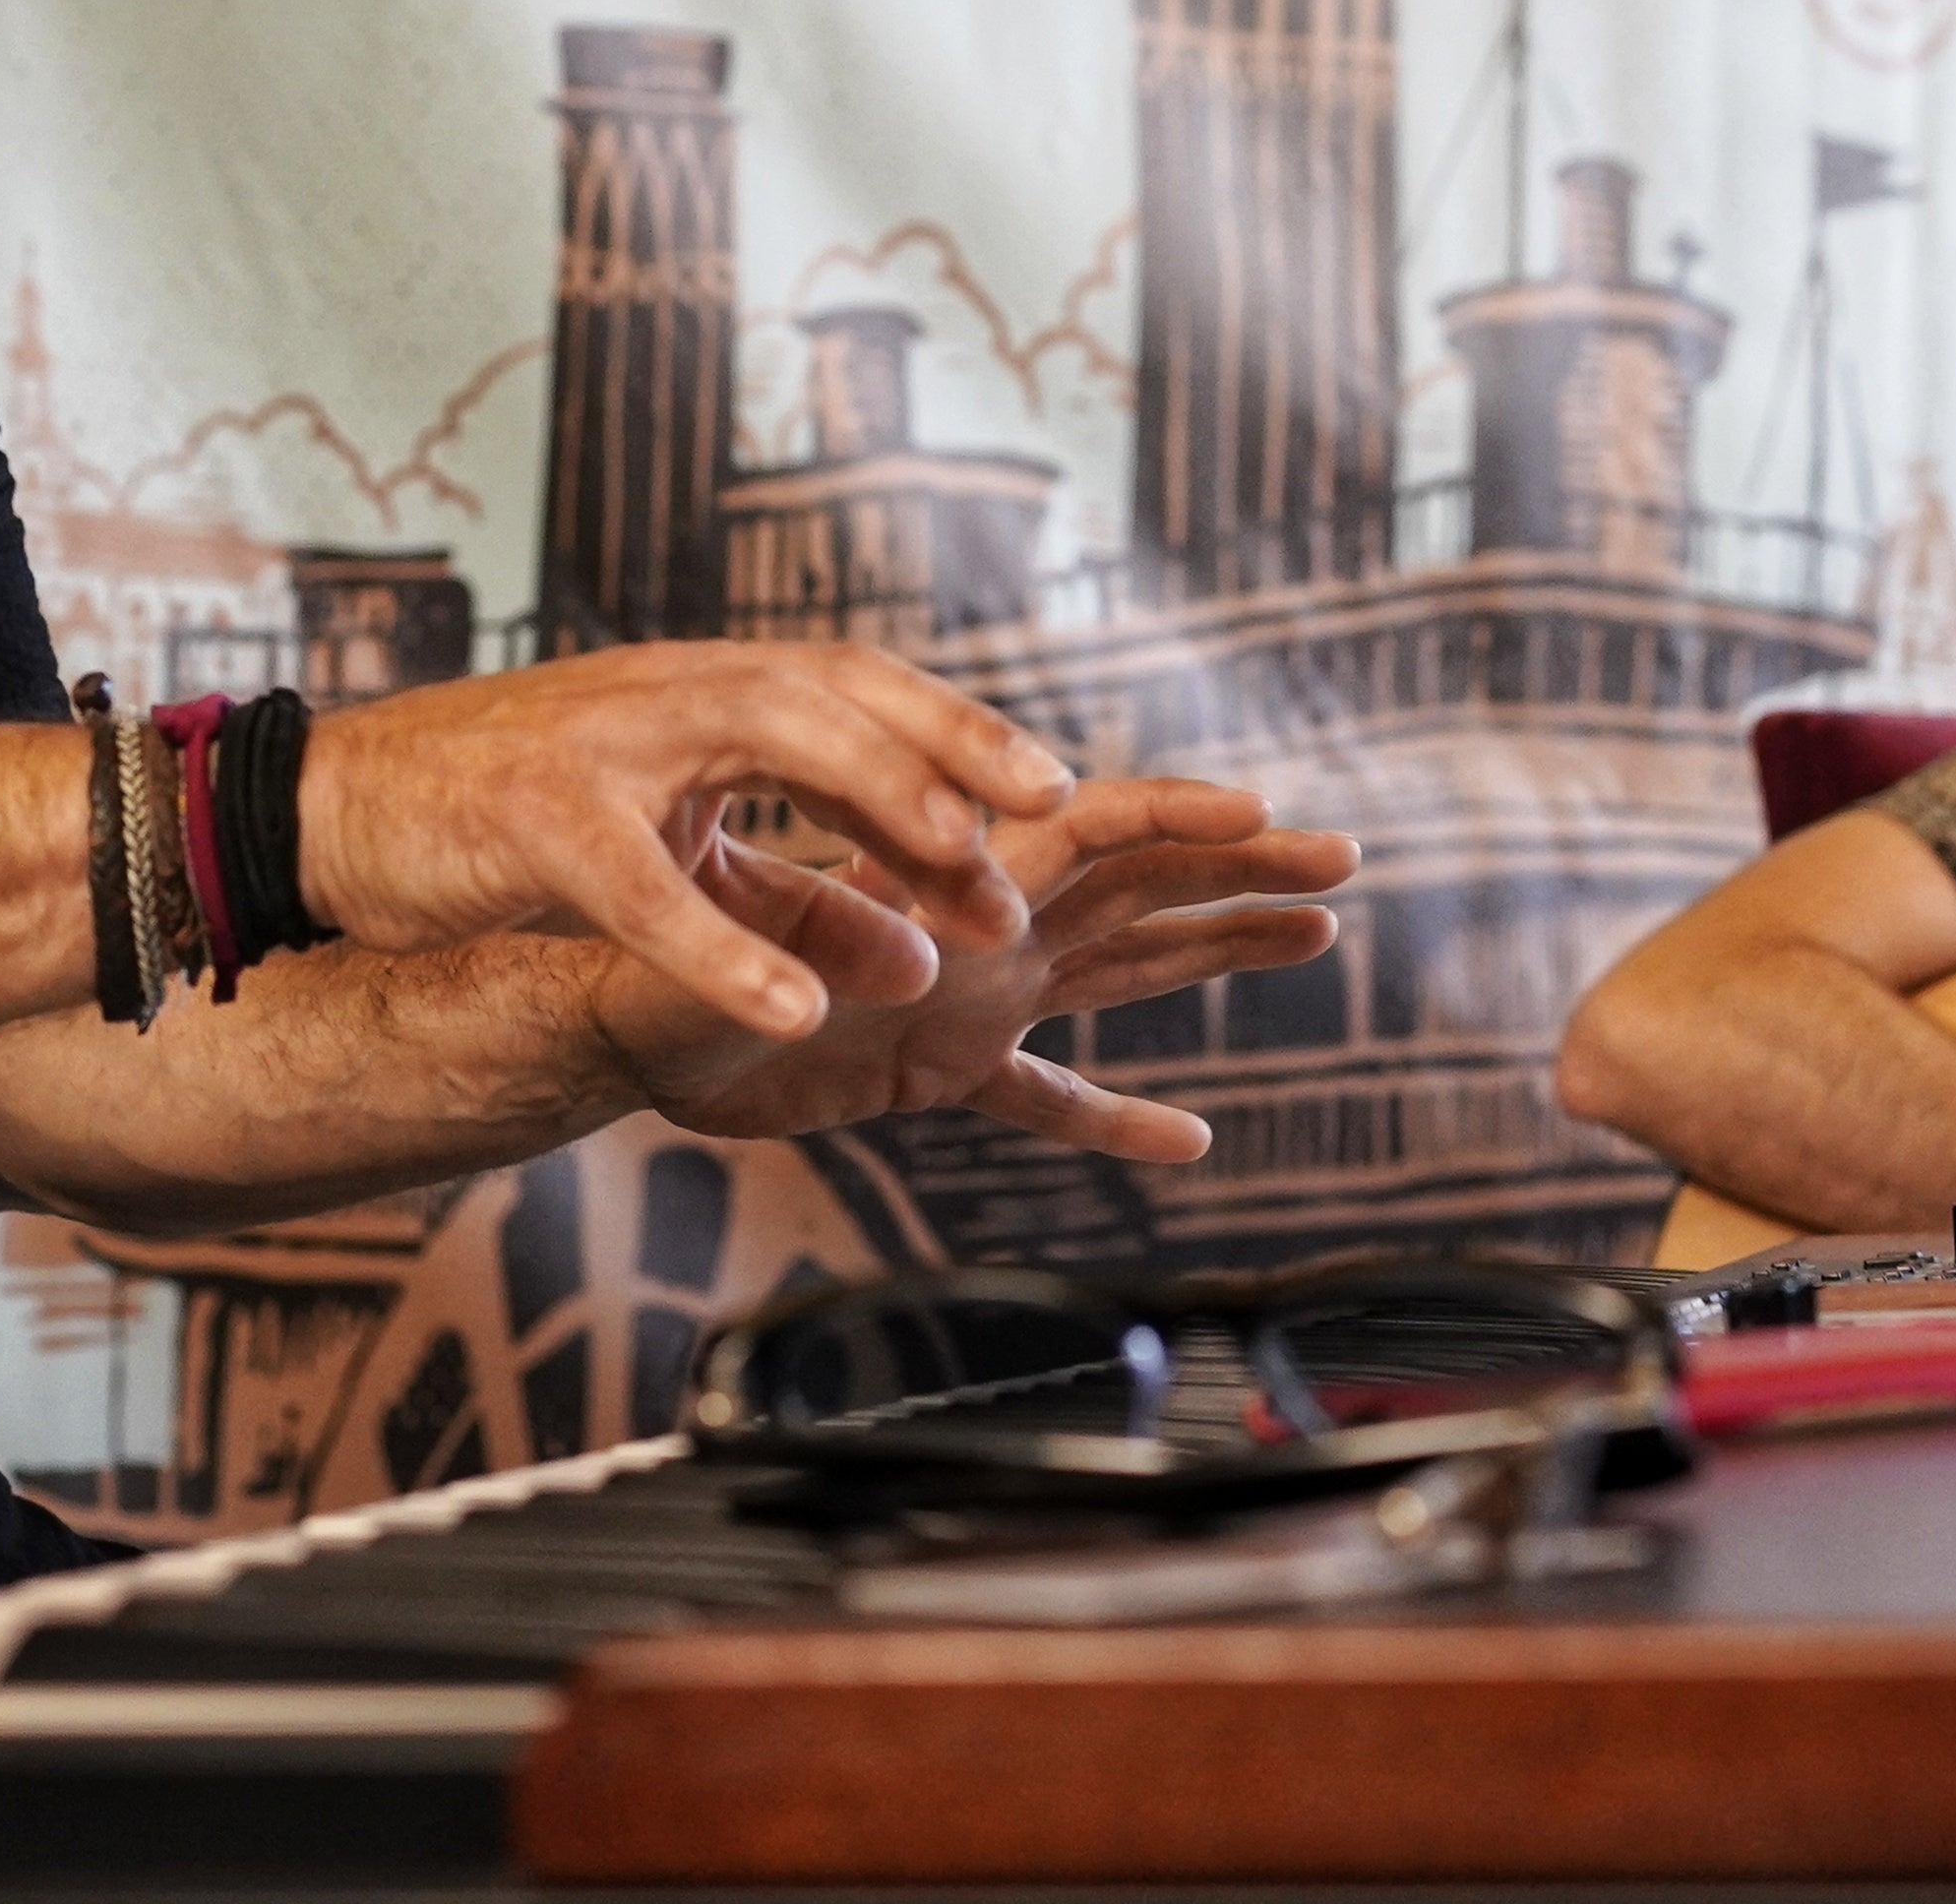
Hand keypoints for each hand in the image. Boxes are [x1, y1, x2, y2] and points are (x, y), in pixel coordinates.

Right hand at [296, 644, 1077, 1033]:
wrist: (333, 809)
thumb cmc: (509, 824)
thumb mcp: (673, 854)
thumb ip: (794, 898)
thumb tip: (924, 959)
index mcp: (703, 695)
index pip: (857, 688)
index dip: (957, 728)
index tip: (1055, 783)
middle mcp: (666, 696)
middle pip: (837, 695)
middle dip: (949, 758)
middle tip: (1045, 825)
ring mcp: (600, 747)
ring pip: (765, 743)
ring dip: (876, 805)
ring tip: (965, 881)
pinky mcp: (529, 821)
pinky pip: (644, 891)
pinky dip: (722, 951)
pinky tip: (792, 1013)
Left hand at [601, 778, 1360, 1161]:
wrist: (611, 1023)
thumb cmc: (649, 959)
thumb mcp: (715, 940)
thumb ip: (790, 952)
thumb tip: (871, 972)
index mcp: (936, 875)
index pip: (1085, 826)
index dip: (1181, 818)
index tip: (1269, 816)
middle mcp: (977, 924)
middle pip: (1140, 881)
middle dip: (1243, 867)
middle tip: (1345, 859)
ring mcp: (972, 995)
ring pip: (1123, 965)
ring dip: (1216, 950)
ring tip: (1317, 936)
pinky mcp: (943, 1067)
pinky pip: (1051, 1097)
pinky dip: (1118, 1121)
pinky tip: (1188, 1139)